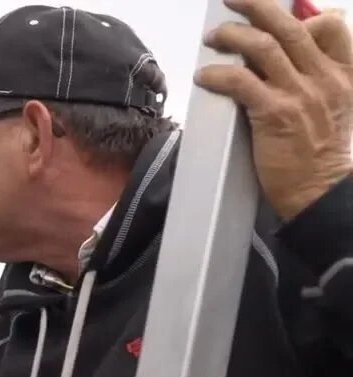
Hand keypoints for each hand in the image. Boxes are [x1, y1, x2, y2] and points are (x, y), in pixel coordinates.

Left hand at [195, 0, 352, 220]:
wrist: (320, 191)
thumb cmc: (320, 153)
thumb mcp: (335, 106)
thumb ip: (316, 78)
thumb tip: (279, 56)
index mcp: (344, 73)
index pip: (332, 25)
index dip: (301, 14)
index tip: (275, 12)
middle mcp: (324, 78)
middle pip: (289, 26)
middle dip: (256, 6)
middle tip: (232, 0)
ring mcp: (300, 94)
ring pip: (262, 47)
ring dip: (231, 35)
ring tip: (213, 37)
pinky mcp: (274, 114)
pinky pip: (241, 81)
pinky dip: (218, 73)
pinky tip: (205, 76)